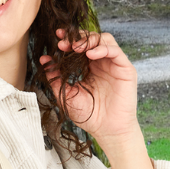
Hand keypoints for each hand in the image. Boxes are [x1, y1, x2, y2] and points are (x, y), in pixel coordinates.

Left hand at [39, 29, 152, 168]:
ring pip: (105, 40)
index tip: (56, 38)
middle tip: (63, 43)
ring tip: (76, 47)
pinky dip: (102, 48)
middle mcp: (102, 63)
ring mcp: (114, 65)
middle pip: (92, 39)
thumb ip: (56, 78)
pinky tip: (90, 54)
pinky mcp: (125, 69)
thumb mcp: (67, 94)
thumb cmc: (89, 115)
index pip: (80, 46)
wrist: (107, 131)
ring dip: (89, 40)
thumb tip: (44, 61)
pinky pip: (115, 51)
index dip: (69, 39)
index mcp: (89, 67)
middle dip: (77, 37)